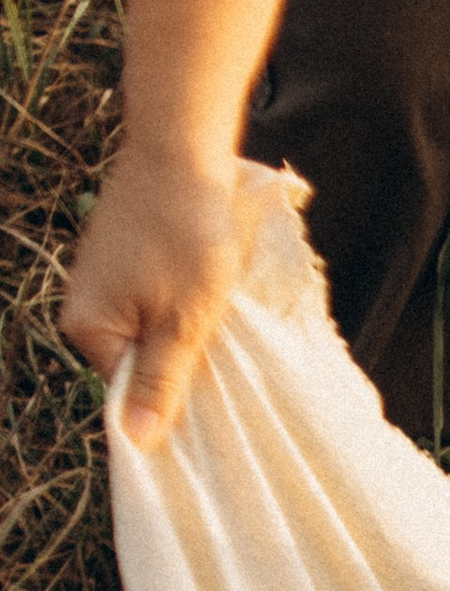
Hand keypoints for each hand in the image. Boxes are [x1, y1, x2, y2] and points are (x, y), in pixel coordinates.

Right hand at [59, 143, 244, 450]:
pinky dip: (179, 310)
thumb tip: (137, 440)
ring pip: (148, 335)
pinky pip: (150, 306)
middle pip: (136, 367)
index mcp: (89, 328)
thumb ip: (160, 380)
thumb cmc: (186, 234)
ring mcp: (101, 283)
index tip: (211, 413)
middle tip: (223, 364)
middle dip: (178, 371)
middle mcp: (83, 308)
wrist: (181, 150)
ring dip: (184, 339)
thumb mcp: (184, 320)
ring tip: (217, 325)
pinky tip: (206, 300)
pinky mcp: (122, 263)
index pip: (126, 395)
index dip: (169, 406)